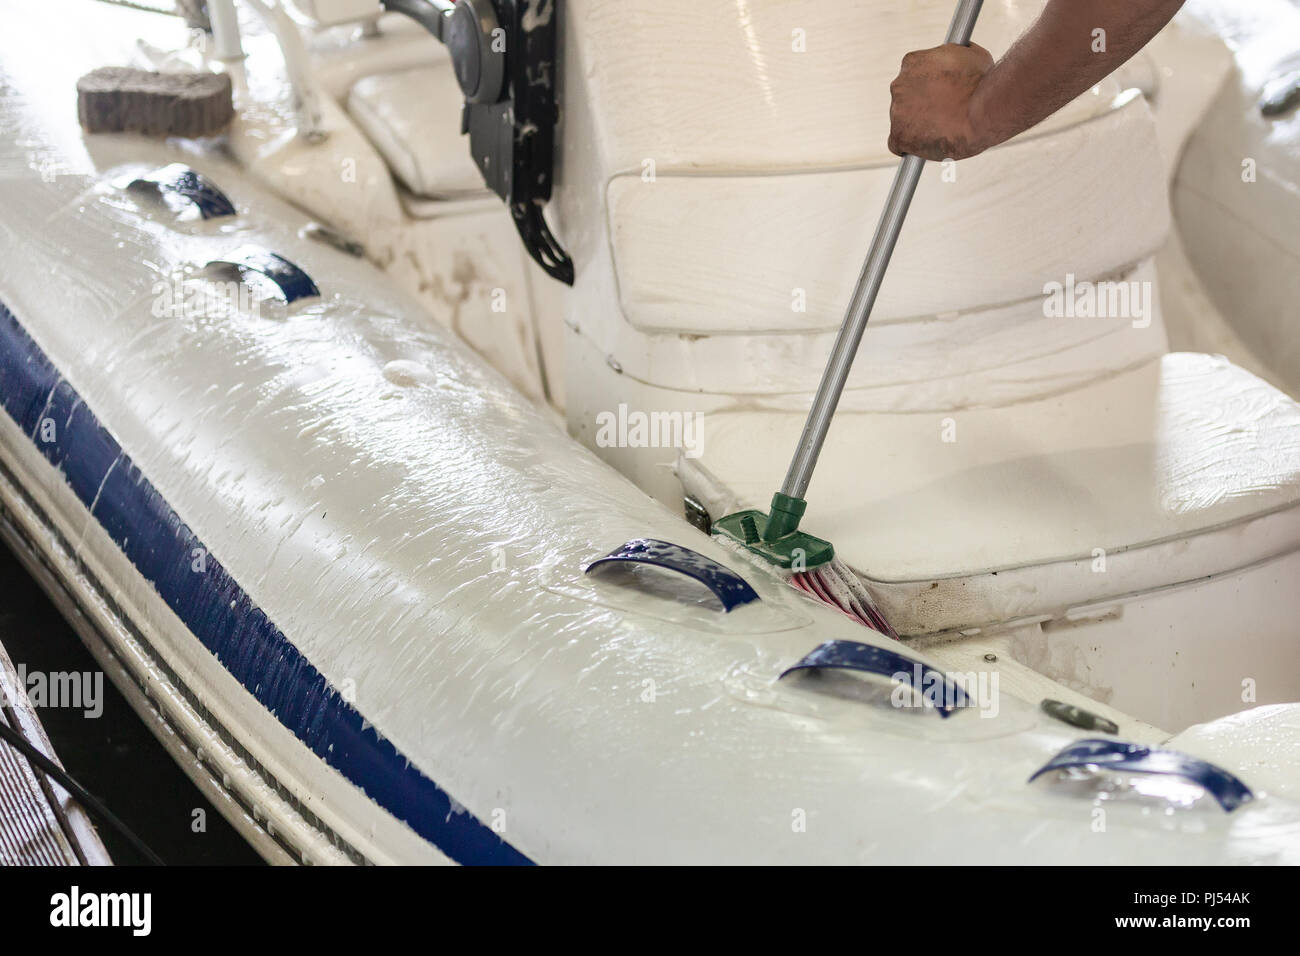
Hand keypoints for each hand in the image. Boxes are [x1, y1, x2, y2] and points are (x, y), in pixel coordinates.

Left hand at [888, 42, 995, 159]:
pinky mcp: (899, 135)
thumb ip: (959, 55)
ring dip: (918, 126)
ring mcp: (896, 111)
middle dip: (922, 106)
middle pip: (905, 99)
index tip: (939, 95)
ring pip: (902, 121)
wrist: (982, 110)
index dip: (928, 87)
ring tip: (943, 130)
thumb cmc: (982, 83)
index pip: (912, 76)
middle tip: (942, 115)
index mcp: (912, 62)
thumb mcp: (972, 55)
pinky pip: (897, 144)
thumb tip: (964, 52)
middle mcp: (898, 84)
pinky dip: (909, 147)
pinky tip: (922, 148)